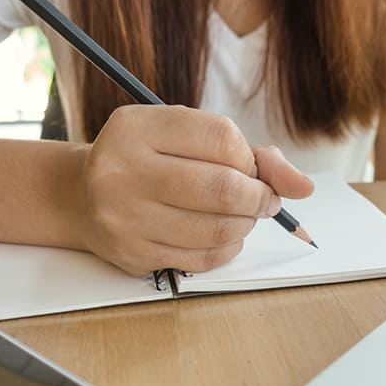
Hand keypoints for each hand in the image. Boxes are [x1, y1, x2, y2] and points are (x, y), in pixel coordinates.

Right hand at [76, 105, 311, 275]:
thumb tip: (303, 187)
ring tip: (241, 215)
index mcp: (138, 127)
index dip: (250, 158)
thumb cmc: (151, 161)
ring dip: (245, 224)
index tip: (250, 168)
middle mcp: (123, 169)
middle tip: (263, 199)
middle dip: (259, 197)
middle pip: (224, 188)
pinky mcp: (132, 253)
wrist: (82, 197)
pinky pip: (203, 258)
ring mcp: (124, 216)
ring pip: (218, 228)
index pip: (223, 138)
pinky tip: (220, 234)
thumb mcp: (188, 137)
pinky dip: (227, 247)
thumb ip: (252, 155)